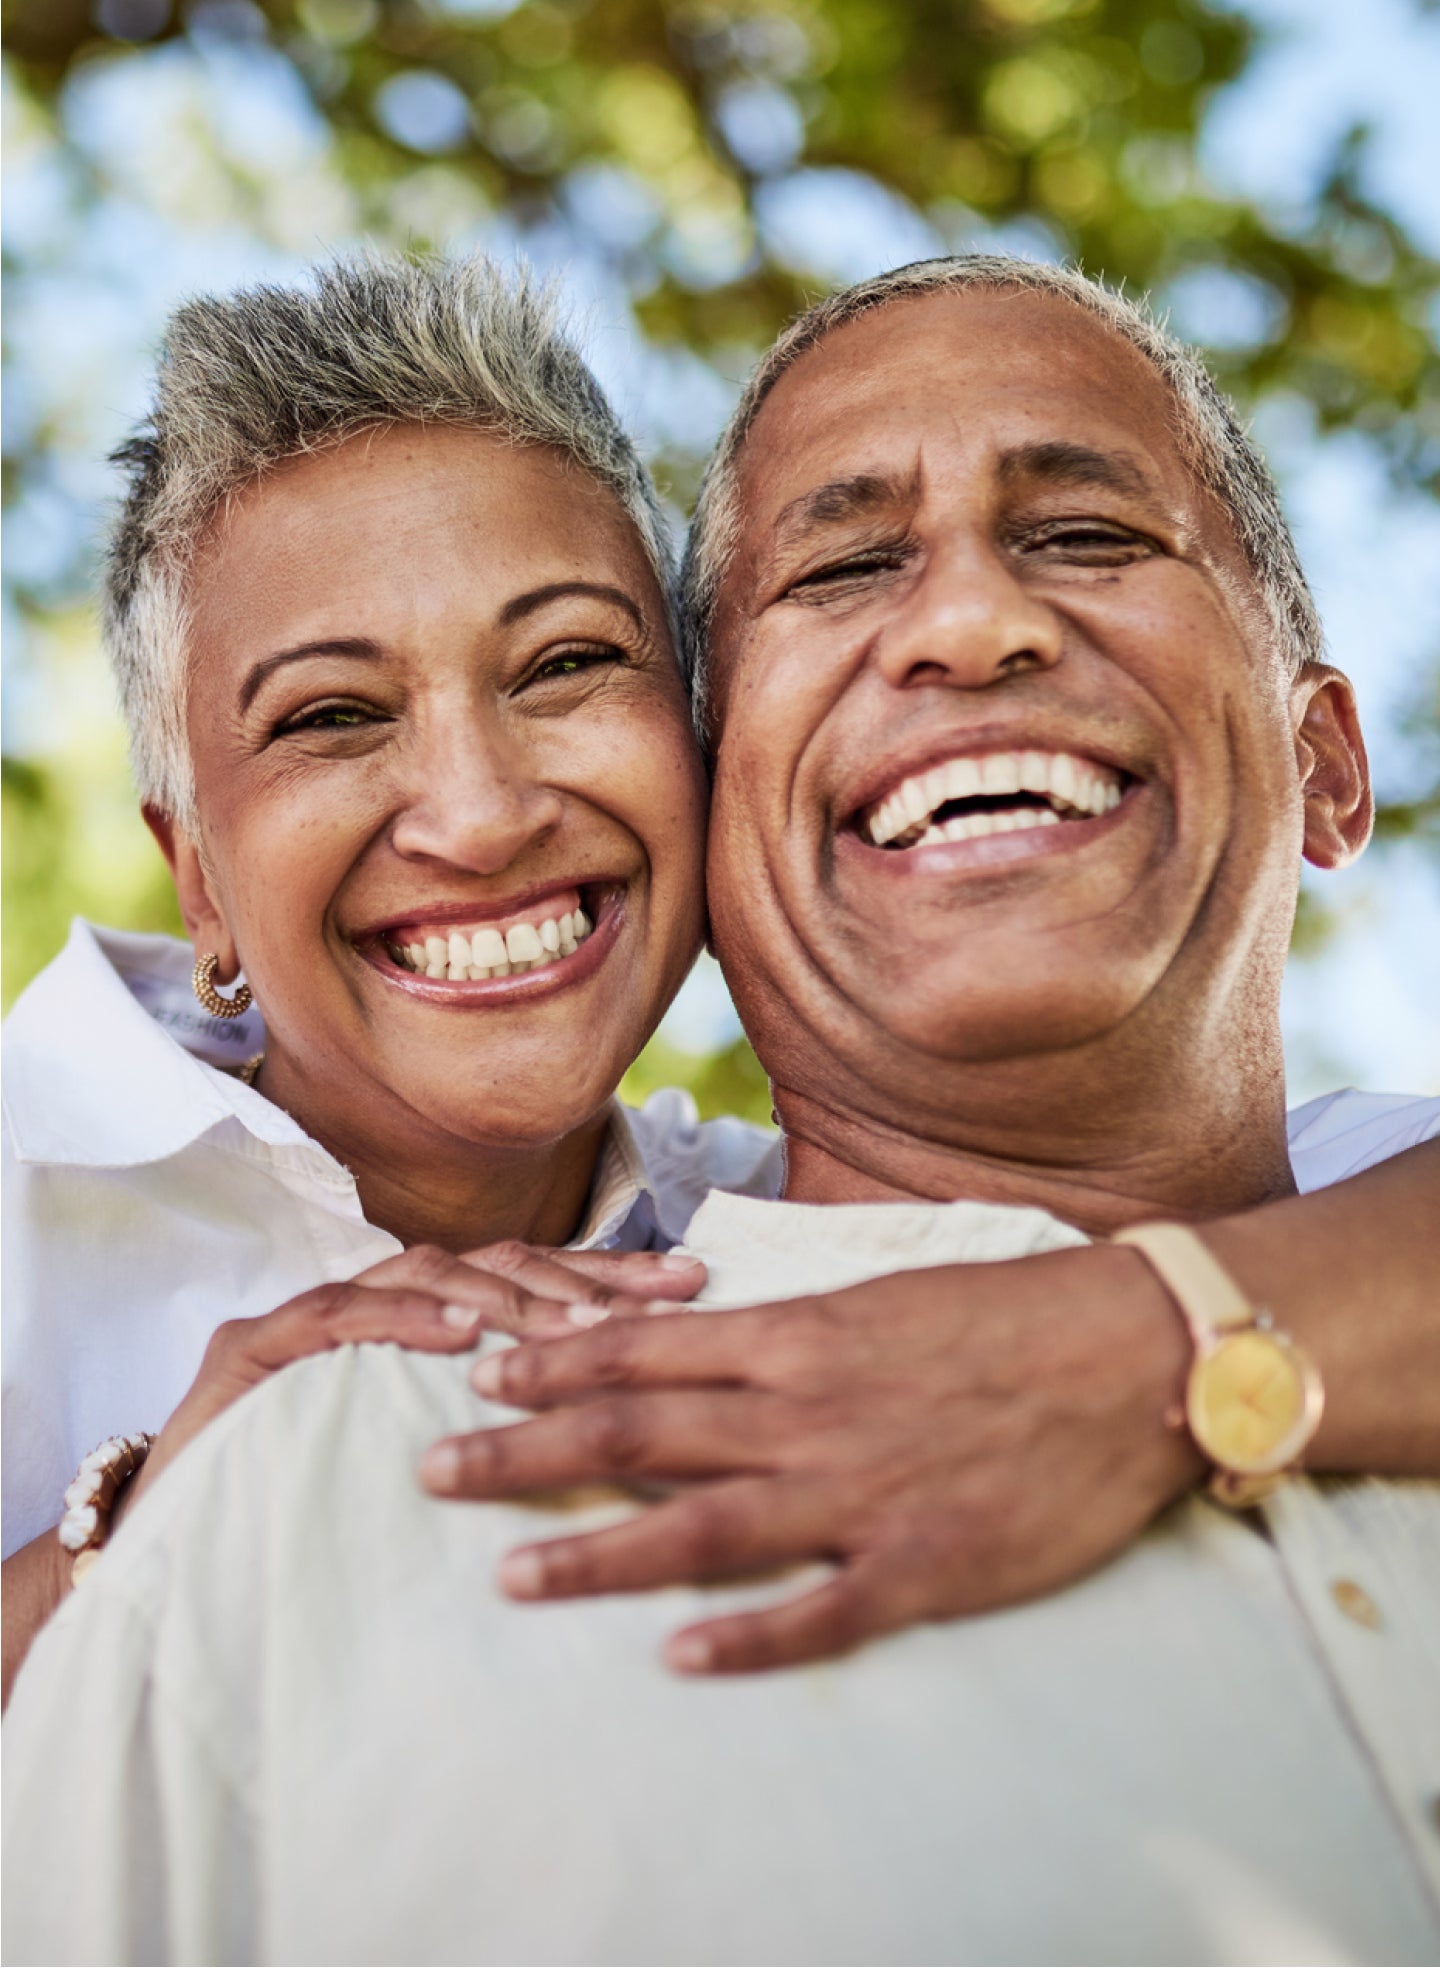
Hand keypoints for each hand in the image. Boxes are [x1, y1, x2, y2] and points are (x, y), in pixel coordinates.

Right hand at [120, 1241, 704, 1520]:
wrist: (168, 1565)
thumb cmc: (310, 1520)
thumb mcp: (429, 1472)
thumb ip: (507, 1436)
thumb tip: (628, 1444)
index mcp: (422, 1329)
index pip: (531, 1279)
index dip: (613, 1277)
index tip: (698, 1285)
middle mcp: (374, 1306)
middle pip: (493, 1263)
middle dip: (584, 1276)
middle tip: (669, 1297)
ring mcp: (312, 1319)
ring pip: (422, 1273)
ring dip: (507, 1295)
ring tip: (580, 1326)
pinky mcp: (252, 1350)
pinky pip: (337, 1317)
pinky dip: (403, 1319)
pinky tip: (462, 1336)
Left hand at [421, 1244, 1201, 1672]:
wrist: (1133, 1348)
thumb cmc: (1007, 1312)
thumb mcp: (882, 1293)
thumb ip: (786, 1326)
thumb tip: (699, 1332)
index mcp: (799, 1338)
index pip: (644, 1353)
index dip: (552, 1363)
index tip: (479, 1373)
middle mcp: (805, 1412)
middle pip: (637, 1434)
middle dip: (526, 1454)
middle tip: (436, 1469)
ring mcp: (858, 1492)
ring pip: (699, 1526)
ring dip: (596, 1555)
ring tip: (508, 1576)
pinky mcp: (922, 1563)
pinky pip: (818, 1611)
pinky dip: (746, 1636)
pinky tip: (676, 1656)